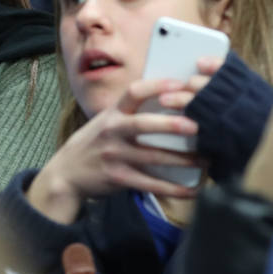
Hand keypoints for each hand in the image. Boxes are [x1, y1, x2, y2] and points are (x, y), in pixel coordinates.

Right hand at [26, 78, 204, 223]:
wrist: (66, 173)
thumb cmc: (94, 144)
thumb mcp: (105, 121)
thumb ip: (129, 113)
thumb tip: (170, 102)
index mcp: (112, 113)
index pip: (133, 92)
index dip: (156, 86)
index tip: (179, 84)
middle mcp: (112, 131)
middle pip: (143, 124)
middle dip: (171, 125)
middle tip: (197, 126)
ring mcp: (114, 155)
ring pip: (152, 156)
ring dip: (182, 159)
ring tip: (205, 159)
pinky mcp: (119, 178)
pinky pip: (150, 184)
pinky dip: (173, 188)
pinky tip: (192, 189)